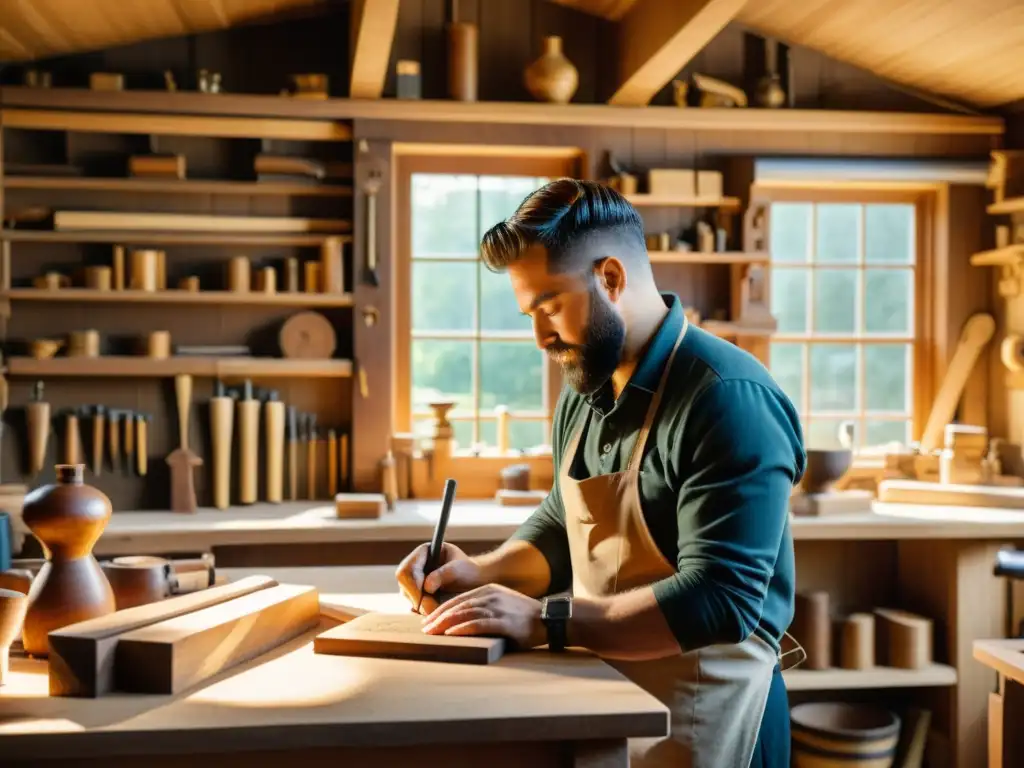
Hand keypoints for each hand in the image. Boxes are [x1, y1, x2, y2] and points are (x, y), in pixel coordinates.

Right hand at [395, 541, 484, 614]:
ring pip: (407, 595)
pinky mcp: (417, 593)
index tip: (424, 597)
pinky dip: (422, 609)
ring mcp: (414, 580)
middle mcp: (415, 565)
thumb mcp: (459, 569)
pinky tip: (435, 609)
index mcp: (423, 552)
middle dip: (415, 597)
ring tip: (438, 607)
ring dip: (420, 604)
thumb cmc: (468, 571)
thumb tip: (427, 586)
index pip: (407, 569)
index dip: (412, 584)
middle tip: (431, 608)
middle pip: (403, 582)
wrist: (473, 582)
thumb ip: (444, 574)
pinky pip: (413, 604)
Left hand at [421, 584, 545, 649]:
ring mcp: (497, 608)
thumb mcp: (501, 605)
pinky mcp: (504, 622)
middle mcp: (491, 596)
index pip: (459, 599)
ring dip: (446, 623)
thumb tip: (461, 621)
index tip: (428, 620)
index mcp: (489, 590)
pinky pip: (479, 624)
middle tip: (424, 628)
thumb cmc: (523, 616)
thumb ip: (484, 609)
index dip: (441, 610)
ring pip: (465, 613)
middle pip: (458, 605)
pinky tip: (451, 634)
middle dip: (439, 617)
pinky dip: (463, 628)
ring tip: (432, 632)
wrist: (548, 619)